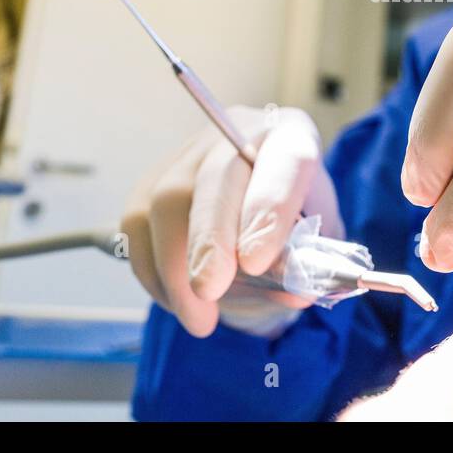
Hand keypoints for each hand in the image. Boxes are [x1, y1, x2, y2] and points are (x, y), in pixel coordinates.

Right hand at [122, 106, 341, 336]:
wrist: (261, 207)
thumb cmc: (296, 220)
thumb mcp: (316, 240)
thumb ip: (308, 261)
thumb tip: (296, 289)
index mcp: (291, 138)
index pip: (284, 163)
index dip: (268, 210)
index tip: (255, 261)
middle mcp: (237, 134)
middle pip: (213, 179)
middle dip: (208, 239)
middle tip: (207, 291)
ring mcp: (189, 153)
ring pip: (163, 202)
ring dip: (174, 270)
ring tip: (199, 318)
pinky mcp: (150, 179)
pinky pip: (136, 225)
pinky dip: (152, 272)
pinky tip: (177, 301)